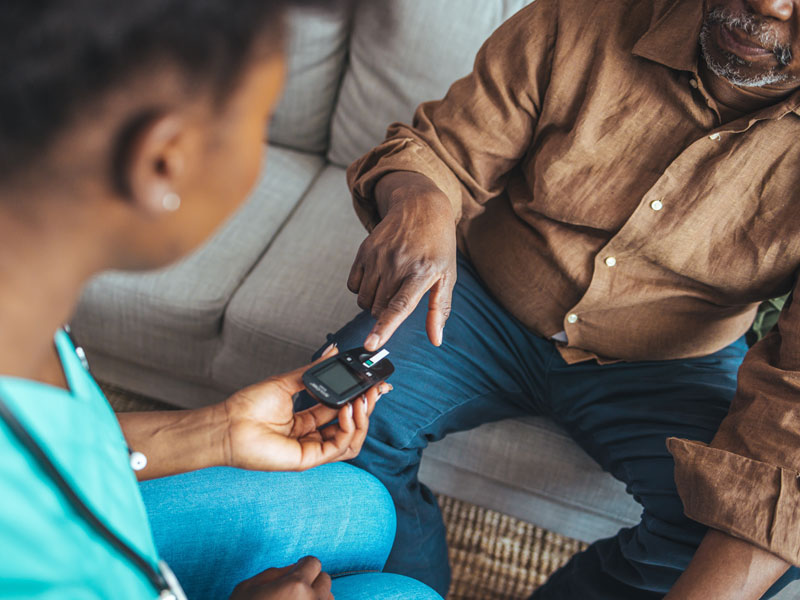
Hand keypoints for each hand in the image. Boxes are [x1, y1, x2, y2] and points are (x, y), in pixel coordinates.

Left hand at [221, 344, 388, 471]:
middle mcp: (312, 435)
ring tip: (362, 399)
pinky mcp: (309, 459)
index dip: (359, 398)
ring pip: (351, 439)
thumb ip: (314, 370)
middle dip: (367, 406)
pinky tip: (347, 410)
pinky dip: (349, 428)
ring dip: (362, 419)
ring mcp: (311, 449)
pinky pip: (340, 447)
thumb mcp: (287, 381)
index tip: (373, 383)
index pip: (342, 410)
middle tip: (376, 389)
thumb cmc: (249, 406)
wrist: (229, 424)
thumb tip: (333, 351)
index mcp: (307, 419)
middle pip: (351, 425)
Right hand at [229, 556, 332, 599]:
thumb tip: (292, 568)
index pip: (314, 563)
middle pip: (325, 580)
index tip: (296, 571)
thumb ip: (274, 573)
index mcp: (296, 585)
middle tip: (294, 590)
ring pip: (328, 598)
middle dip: (312, 581)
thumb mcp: (247, 588)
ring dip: (316, 598)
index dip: (303, 566)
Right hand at [348, 171, 457, 350]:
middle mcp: (397, 264)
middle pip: (378, 309)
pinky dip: (362, 289)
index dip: (384, 328)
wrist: (420, 207)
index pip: (399, 306)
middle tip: (400, 296)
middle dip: (385, 314)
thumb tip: (436, 340)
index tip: (371, 344)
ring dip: (373, 303)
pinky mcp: (364, 250)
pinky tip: (377, 277)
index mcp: (421, 273)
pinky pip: (353, 285)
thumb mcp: (447, 276)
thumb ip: (440, 310)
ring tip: (390, 285)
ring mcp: (378, 256)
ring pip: (364, 300)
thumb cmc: (437, 246)